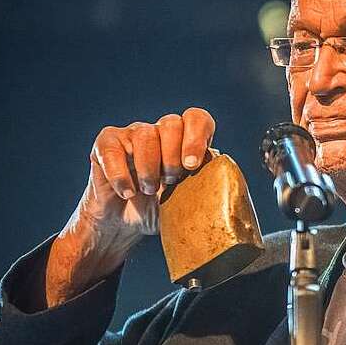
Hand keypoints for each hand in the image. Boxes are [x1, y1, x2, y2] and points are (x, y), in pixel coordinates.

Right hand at [46, 108, 215, 305]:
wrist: (123, 225)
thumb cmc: (159, 210)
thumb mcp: (188, 204)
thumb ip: (208, 196)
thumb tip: (238, 214)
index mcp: (185, 142)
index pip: (198, 119)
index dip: (197, 137)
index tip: (193, 165)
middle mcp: (160, 133)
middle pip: (172, 123)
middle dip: (174, 154)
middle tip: (171, 182)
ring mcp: (133, 135)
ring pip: (145, 134)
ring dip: (149, 166)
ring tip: (148, 190)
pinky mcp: (107, 144)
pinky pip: (112, 148)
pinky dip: (121, 174)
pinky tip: (127, 193)